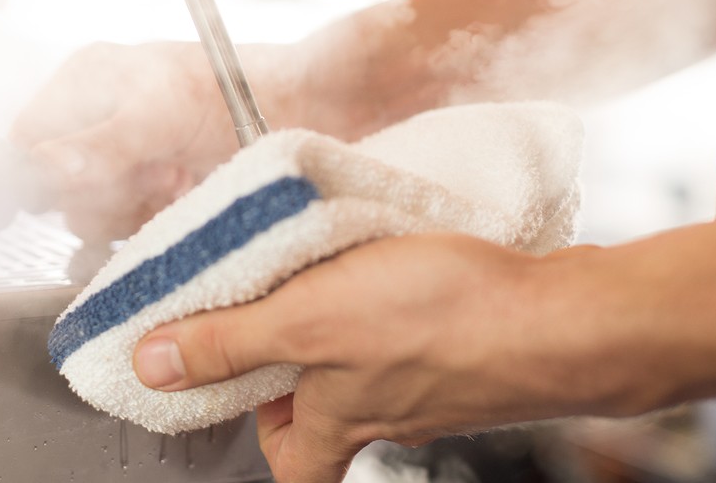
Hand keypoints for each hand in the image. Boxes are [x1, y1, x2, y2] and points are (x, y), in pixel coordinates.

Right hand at [8, 41, 243, 239]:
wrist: (298, 112)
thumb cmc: (229, 92)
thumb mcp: (160, 115)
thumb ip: (100, 145)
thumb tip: (40, 167)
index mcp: (86, 81)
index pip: (27, 138)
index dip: (35, 172)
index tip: (53, 197)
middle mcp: (98, 121)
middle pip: (54, 184)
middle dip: (95, 193)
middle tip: (144, 175)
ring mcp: (125, 162)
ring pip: (87, 213)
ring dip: (125, 210)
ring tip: (169, 184)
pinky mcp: (151, 196)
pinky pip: (120, 232)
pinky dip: (136, 232)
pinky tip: (163, 215)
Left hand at [132, 234, 596, 482]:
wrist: (563, 316)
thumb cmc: (444, 323)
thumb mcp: (308, 324)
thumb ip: (230, 342)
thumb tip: (152, 365)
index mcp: (337, 419)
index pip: (291, 465)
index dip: (257, 439)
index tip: (230, 400)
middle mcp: (386, 409)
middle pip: (323, 406)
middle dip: (294, 361)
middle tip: (274, 301)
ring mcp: (434, 380)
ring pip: (369, 360)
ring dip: (340, 316)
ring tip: (328, 262)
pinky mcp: (471, 342)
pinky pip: (414, 327)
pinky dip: (393, 295)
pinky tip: (394, 254)